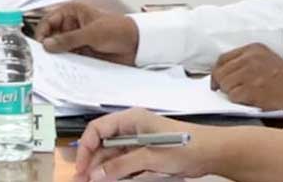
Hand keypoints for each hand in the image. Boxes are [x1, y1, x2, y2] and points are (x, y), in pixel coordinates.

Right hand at [34, 0, 138, 64]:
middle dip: (47, 45)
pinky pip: (69, 58)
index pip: (49, 21)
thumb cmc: (118, 29)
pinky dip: (65, 63)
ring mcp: (76, 40)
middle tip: (43, 58)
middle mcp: (71, 26)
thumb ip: (69, 39)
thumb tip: (48, 44)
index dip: (42, 32)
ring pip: (59, 48)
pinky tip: (62, 69)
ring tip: (51, 66)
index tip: (39, 45)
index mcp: (72, 13)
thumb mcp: (91, 33)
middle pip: (52, 35)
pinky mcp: (82, 52)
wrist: (138, 45)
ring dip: (56, 56)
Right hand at [73, 108, 213, 181]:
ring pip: (113, 156)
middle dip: (92, 162)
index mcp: (129, 119)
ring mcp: (138, 141)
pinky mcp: (146, 154)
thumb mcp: (150, 157)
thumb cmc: (183, 147)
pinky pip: (125, 163)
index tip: (81, 167)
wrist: (214, 153)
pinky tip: (111, 181)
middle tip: (83, 180)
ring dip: (104, 170)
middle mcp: (130, 128)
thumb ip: (121, 166)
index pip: (97, 129)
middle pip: (103, 144)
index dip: (86, 147)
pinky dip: (118, 173)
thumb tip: (96, 175)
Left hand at [210, 43, 282, 108]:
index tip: (215, 81)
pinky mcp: (253, 90)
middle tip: (230, 91)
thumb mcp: (266, 61)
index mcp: (253, 49)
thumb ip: (245, 62)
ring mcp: (252, 74)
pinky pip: (233, 96)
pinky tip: (249, 100)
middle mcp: (251, 58)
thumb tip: (219, 74)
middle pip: (221, 72)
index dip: (216, 71)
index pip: (223, 58)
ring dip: (231, 93)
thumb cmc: (282, 79)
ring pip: (225, 84)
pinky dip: (238, 100)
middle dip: (222, 84)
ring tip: (244, 95)